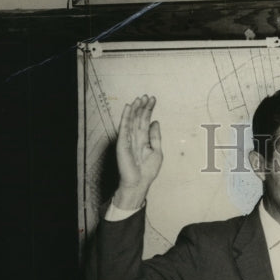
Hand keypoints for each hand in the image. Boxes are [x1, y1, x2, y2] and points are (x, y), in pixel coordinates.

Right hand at [113, 95, 162, 209]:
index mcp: (143, 139)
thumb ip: (155, 137)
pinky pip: (124, 127)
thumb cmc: (147, 171)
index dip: (149, 110)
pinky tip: (129, 107)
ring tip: (140, 98)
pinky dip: (126, 117)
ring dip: (135, 108)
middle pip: (139, 118)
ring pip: (132, 120)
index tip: (153, 99)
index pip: (146, 120)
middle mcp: (135, 137)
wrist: (139, 183)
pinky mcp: (122, 142)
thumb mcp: (157, 152)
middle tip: (148, 96)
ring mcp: (128, 139)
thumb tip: (155, 122)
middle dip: (143, 107)